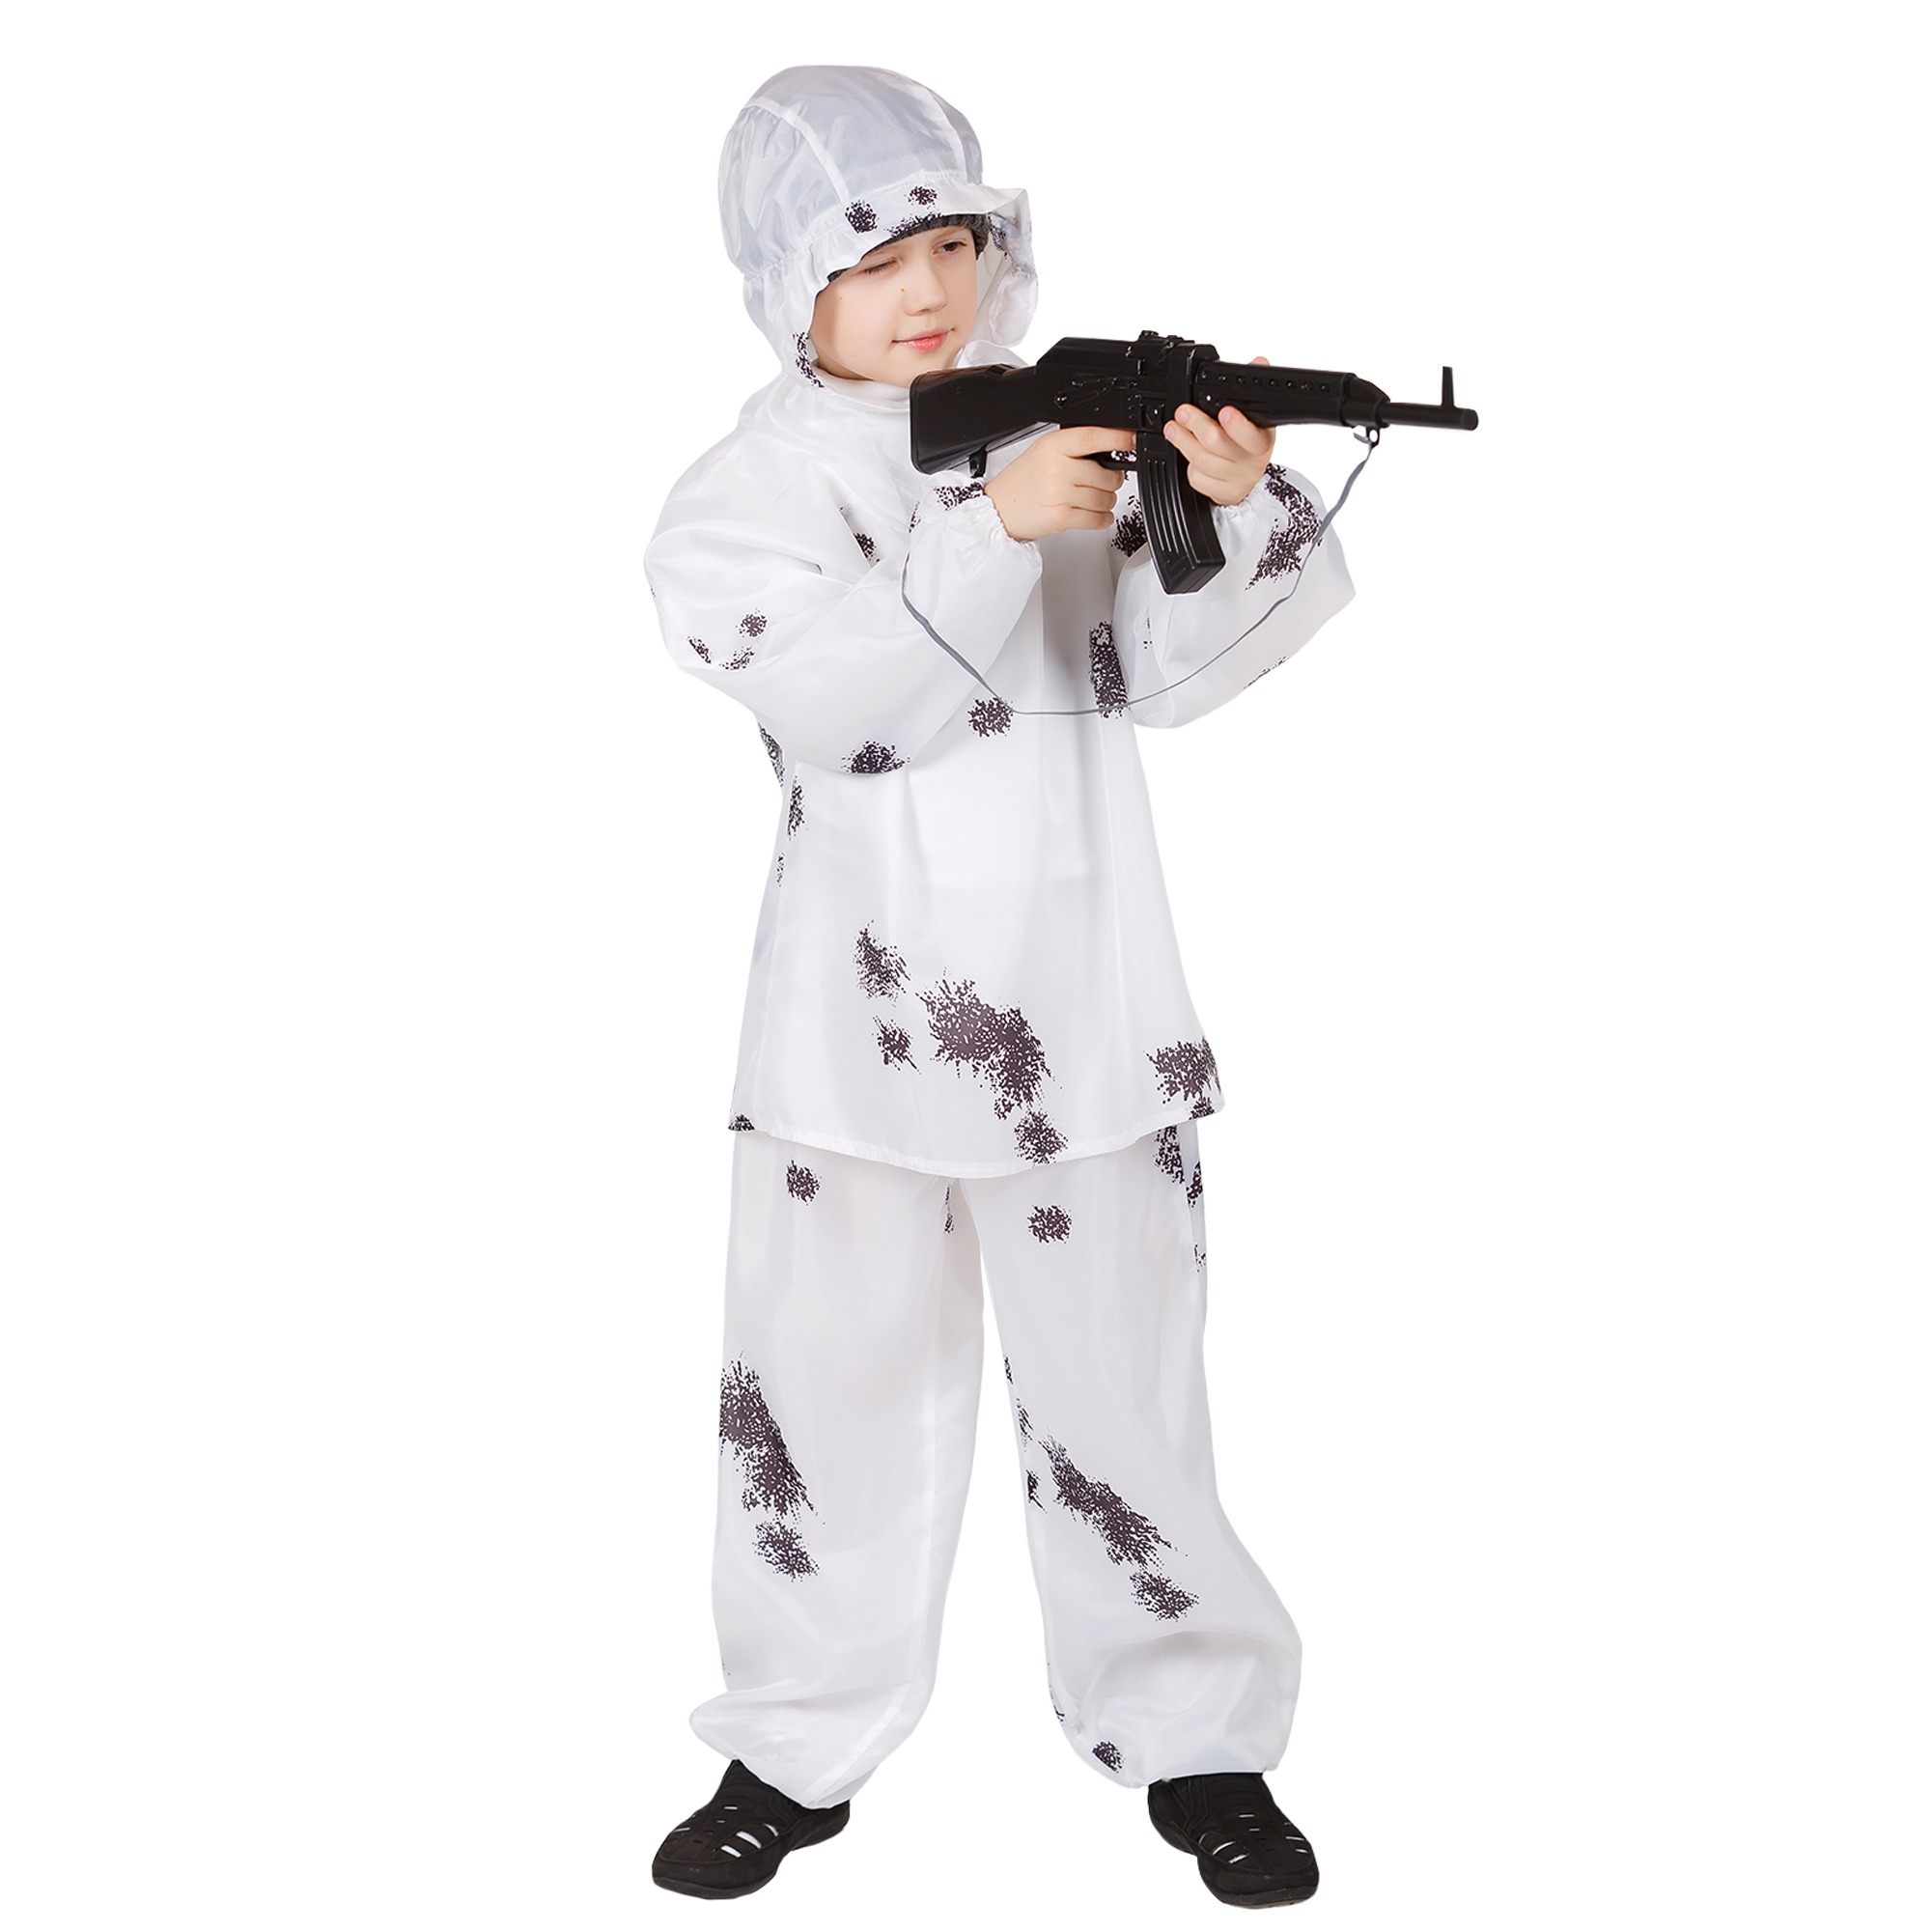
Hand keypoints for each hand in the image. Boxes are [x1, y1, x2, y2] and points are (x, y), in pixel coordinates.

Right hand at [982, 425, 1136, 543]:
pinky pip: (1097, 518)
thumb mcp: (1042, 453)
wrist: (998, 511)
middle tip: (1104, 482)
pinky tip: (1097, 514)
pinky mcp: (1062, 517)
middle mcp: (1056, 468)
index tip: (1131, 440)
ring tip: (1094, 500)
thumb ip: (1072, 449)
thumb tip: (1110, 450)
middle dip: (1112, 482)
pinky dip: (1103, 518)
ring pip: (1105, 498)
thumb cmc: (1021, 483)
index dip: (1117, 439)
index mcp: (1052, 446)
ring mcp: (1059, 494)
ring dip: (1107, 502)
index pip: (1092, 438)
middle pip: (1106, 475)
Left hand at [1162, 404, 1273, 506]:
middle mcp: (1252, 463)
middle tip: (1183, 413)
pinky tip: (1188, 454)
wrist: (1248, 476)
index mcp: (1261, 440)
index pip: (1252, 436)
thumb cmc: (1246, 444)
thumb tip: (1203, 402)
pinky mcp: (1224, 494)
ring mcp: (1238, 481)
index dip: (1238, 426)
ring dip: (1183, 442)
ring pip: (1202, 460)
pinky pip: (1197, 478)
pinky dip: (1189, 465)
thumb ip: (1233, 414)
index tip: (1225, 412)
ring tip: (1173, 429)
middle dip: (1196, 424)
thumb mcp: (1249, 424)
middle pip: (1217, 443)